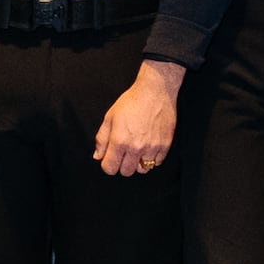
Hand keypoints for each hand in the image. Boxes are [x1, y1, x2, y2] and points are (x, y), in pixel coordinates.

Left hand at [95, 60, 186, 176]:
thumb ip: (102, 139)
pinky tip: (148, 147)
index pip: (110, 168)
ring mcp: (152, 148)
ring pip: (142, 170)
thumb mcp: (110, 117)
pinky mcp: (165, 146)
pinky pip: (157, 163)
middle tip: (124, 153)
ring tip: (137, 150)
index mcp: (120, 141)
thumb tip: (98, 156)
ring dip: (138, 163)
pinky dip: (152, 158)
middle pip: (126, 172)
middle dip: (122, 164)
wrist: (155, 92)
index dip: (108, 164)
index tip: (110, 158)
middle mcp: (136, 147)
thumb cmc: (132, 102)